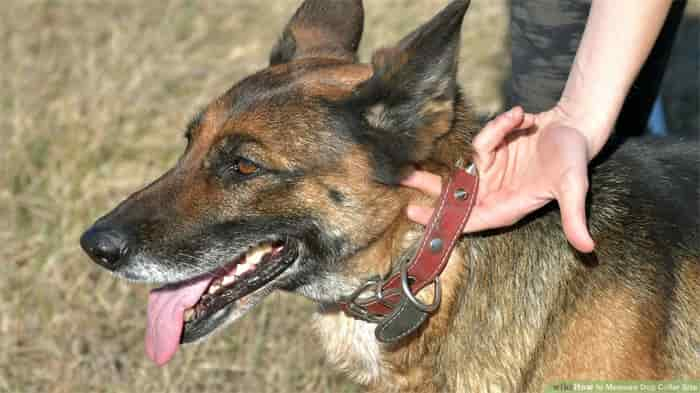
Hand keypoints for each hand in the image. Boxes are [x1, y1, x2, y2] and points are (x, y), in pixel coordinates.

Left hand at [402, 106, 595, 252]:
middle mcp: (494, 191)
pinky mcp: (491, 152)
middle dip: (428, 190)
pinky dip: (499, 126)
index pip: (469, 219)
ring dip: (469, 150)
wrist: (577, 129)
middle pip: (453, 197)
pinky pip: (481, 141)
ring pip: (462, 167)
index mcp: (507, 206)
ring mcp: (490, 172)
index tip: (415, 214)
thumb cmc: (575, 161)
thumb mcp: (574, 189)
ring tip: (493, 132)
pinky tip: (522, 117)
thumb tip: (588, 248)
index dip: (442, 220)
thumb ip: (574, 217)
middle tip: (404, 182)